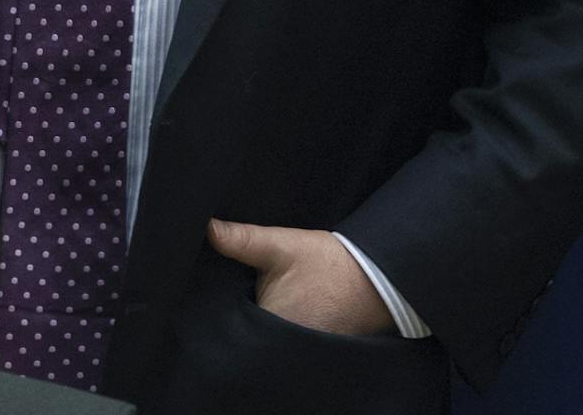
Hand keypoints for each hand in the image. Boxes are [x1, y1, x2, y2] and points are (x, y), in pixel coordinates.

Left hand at [206, 218, 393, 336]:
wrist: (376, 278)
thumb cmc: (327, 263)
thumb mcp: (280, 244)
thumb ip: (242, 239)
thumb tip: (207, 227)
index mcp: (273, 324)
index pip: (233, 333)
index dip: (221, 321)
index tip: (217, 305)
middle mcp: (287, 348)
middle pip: (249, 342)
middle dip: (241, 327)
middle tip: (243, 300)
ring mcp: (303, 353)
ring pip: (268, 347)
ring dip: (261, 333)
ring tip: (261, 308)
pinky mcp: (316, 354)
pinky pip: (287, 349)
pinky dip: (280, 338)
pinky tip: (281, 317)